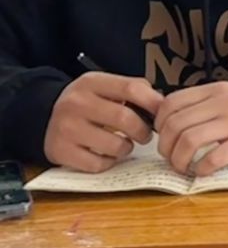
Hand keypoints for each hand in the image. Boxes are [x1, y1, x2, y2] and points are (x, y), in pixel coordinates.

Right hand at [43, 73, 163, 172]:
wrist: (45, 117)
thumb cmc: (87, 103)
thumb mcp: (104, 87)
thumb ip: (132, 90)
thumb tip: (161, 105)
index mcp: (91, 83)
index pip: (131, 88)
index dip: (153, 102)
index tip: (162, 113)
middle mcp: (75, 103)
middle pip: (125, 118)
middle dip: (143, 130)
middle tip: (145, 135)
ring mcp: (66, 128)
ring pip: (114, 145)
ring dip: (126, 148)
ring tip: (124, 144)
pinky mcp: (60, 152)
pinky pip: (97, 164)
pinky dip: (108, 162)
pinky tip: (106, 154)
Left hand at [155, 83, 227, 177]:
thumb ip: (205, 105)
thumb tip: (171, 122)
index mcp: (217, 90)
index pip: (170, 103)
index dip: (159, 124)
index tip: (166, 137)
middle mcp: (224, 102)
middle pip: (174, 125)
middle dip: (165, 148)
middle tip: (173, 158)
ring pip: (188, 141)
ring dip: (179, 161)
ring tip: (185, 168)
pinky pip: (213, 158)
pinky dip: (202, 169)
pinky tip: (205, 171)